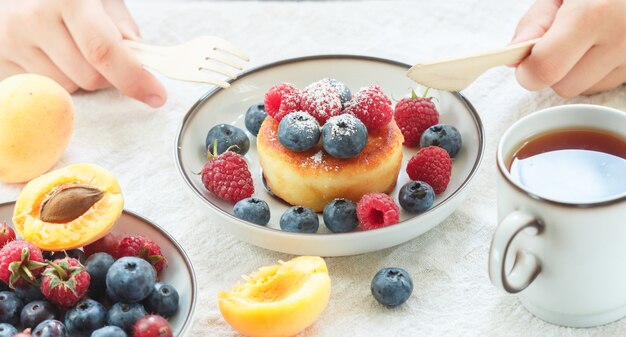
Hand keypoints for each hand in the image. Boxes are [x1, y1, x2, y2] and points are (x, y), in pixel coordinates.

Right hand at [0, 0, 165, 106]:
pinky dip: (57, 81)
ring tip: (69, 49)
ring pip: (67, 89)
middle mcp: (34, 19)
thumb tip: (139, 57)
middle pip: (90, 78)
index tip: (156, 95)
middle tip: (103, 57)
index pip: (103, 51)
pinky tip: (51, 57)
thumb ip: (120, 24)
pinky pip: (45, 91)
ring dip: (79, 79)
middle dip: (108, 76)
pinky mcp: (0, 61)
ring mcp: (11, 41)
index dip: (134, 78)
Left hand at [512, 0, 625, 96]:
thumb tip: (515, 53)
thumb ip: (537, 20)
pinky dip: (601, 69)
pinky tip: (607, 42)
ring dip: (579, 71)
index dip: (528, 69)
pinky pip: (610, 82)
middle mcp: (621, 39)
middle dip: (554, 69)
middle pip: (564, 86)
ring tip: (590, 36)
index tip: (524, 61)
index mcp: (594, 14)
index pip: (545, 69)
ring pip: (588, 88)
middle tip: (562, 40)